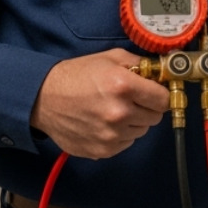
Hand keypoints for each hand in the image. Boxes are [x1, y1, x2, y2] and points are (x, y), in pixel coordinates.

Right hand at [30, 49, 171, 158]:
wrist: (44, 99)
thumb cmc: (76, 75)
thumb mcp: (110, 58)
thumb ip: (140, 63)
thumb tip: (161, 73)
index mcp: (123, 86)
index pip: (163, 99)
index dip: (160, 94)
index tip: (155, 92)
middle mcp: (119, 113)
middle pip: (155, 117)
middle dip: (147, 107)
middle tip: (131, 99)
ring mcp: (111, 135)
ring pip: (141, 131)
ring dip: (134, 122)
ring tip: (114, 109)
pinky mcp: (103, 150)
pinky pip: (126, 143)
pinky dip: (121, 134)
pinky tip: (105, 122)